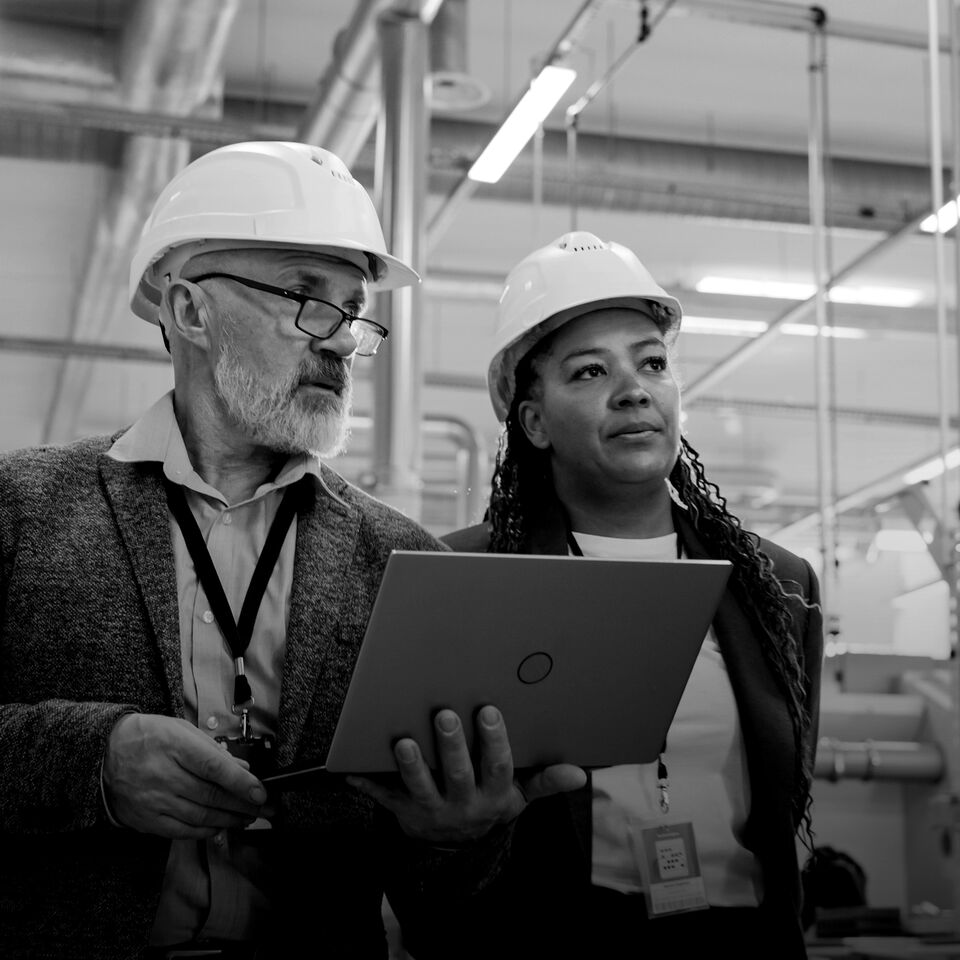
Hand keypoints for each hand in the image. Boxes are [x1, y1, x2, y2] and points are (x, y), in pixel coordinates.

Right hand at [102, 713, 267, 837]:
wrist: (104, 754)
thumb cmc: (147, 737)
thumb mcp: (181, 730)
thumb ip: (213, 750)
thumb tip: (242, 768)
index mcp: (174, 746)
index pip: (214, 768)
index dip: (241, 783)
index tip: (261, 792)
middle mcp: (163, 776)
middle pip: (211, 796)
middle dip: (243, 805)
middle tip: (264, 809)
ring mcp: (153, 801)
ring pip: (200, 817)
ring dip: (229, 820)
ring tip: (247, 818)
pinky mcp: (146, 819)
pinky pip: (182, 831)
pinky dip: (205, 831)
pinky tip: (220, 826)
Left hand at [347, 705, 585, 844]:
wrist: (455, 851)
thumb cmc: (490, 805)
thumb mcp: (519, 797)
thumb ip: (545, 782)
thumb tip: (580, 773)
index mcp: (493, 796)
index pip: (497, 767)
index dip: (494, 741)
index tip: (489, 711)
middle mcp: (463, 804)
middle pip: (457, 775)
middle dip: (451, 746)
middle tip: (445, 714)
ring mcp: (431, 810)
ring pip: (420, 788)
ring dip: (411, 765)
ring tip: (403, 741)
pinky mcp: (402, 812)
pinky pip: (383, 798)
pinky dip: (366, 783)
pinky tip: (349, 768)